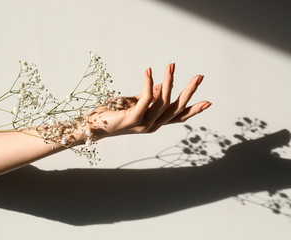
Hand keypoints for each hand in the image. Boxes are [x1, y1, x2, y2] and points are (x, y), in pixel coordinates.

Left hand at [86, 63, 210, 139]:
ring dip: (168, 81)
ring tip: (171, 66)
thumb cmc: (113, 114)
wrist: (93, 127)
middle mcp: (152, 126)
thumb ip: (149, 96)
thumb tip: (163, 85)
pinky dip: (148, 83)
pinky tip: (148, 71)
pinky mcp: (133, 119)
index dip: (192, 109)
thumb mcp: (135, 102)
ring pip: (162, 101)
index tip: (208, 102)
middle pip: (175, 108)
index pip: (178, 116)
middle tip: (200, 76)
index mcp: (154, 122)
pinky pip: (145, 99)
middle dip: (189, 92)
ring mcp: (143, 124)